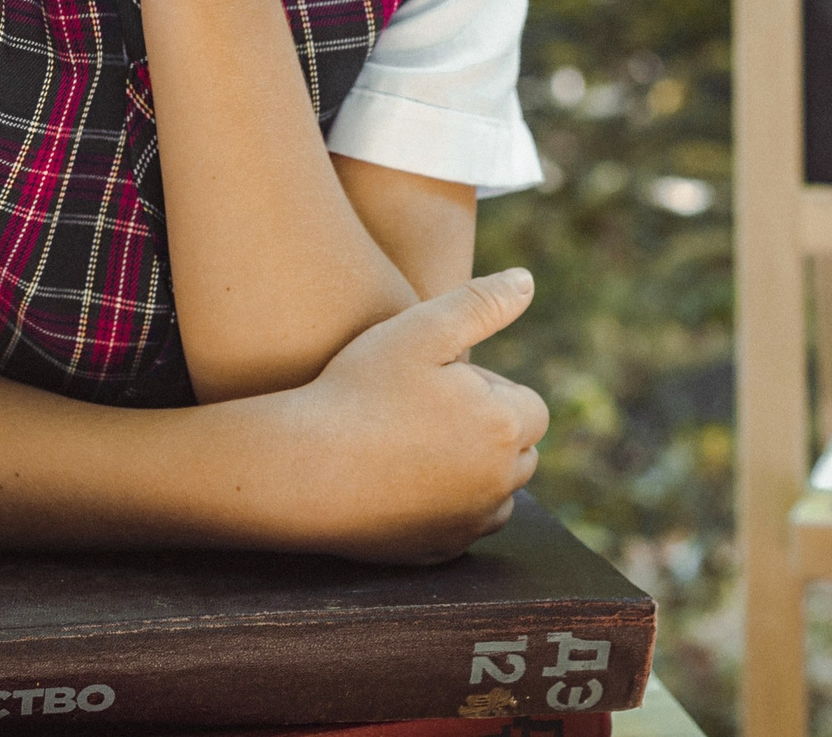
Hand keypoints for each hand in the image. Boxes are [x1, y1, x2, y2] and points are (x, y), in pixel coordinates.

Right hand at [266, 268, 549, 563]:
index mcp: (505, 426)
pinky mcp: (439, 551)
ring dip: (474, 470)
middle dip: (488, 429)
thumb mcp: (419, 329)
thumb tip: (527, 280)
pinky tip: (402, 479)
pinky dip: (446, 506)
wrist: (301, 467)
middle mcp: (500, 483)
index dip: (487, 389)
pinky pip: (462, 525)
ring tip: (415, 443)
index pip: (530, 406)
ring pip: (496, 492)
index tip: (439, 382)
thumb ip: (481, 302)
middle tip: (424, 409)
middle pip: (519, 451)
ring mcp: (469, 523)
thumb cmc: (358, 390)